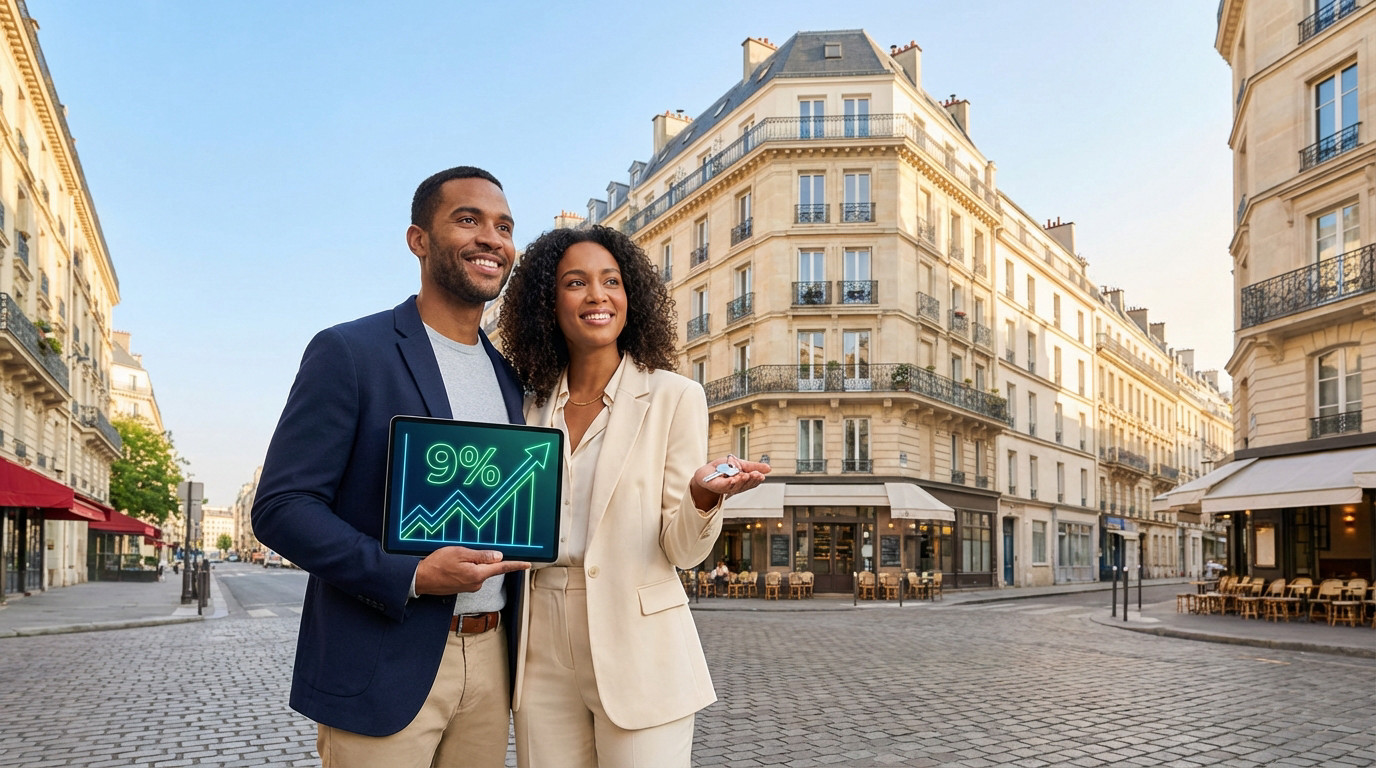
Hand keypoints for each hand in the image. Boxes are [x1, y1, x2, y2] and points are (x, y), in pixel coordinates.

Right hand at [414, 546, 529, 595]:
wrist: (420, 579)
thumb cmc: (437, 564)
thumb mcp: (460, 553)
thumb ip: (481, 556)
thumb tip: (498, 557)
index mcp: (478, 574)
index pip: (502, 568)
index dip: (515, 565)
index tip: (527, 564)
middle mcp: (476, 584)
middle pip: (488, 567)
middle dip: (481, 558)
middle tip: (463, 552)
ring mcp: (469, 587)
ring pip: (478, 570)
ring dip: (471, 563)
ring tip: (453, 559)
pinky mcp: (462, 588)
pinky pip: (470, 575)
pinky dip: (465, 568)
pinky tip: (452, 565)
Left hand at [690, 454, 770, 509]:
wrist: (706, 471)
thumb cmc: (723, 468)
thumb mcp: (740, 464)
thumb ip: (753, 467)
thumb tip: (769, 469)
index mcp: (742, 482)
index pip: (752, 482)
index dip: (756, 479)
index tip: (761, 475)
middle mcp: (736, 487)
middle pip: (745, 485)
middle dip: (751, 480)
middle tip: (755, 474)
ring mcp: (726, 488)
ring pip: (736, 486)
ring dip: (741, 481)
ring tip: (745, 475)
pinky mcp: (716, 486)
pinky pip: (723, 486)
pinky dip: (729, 483)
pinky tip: (733, 479)